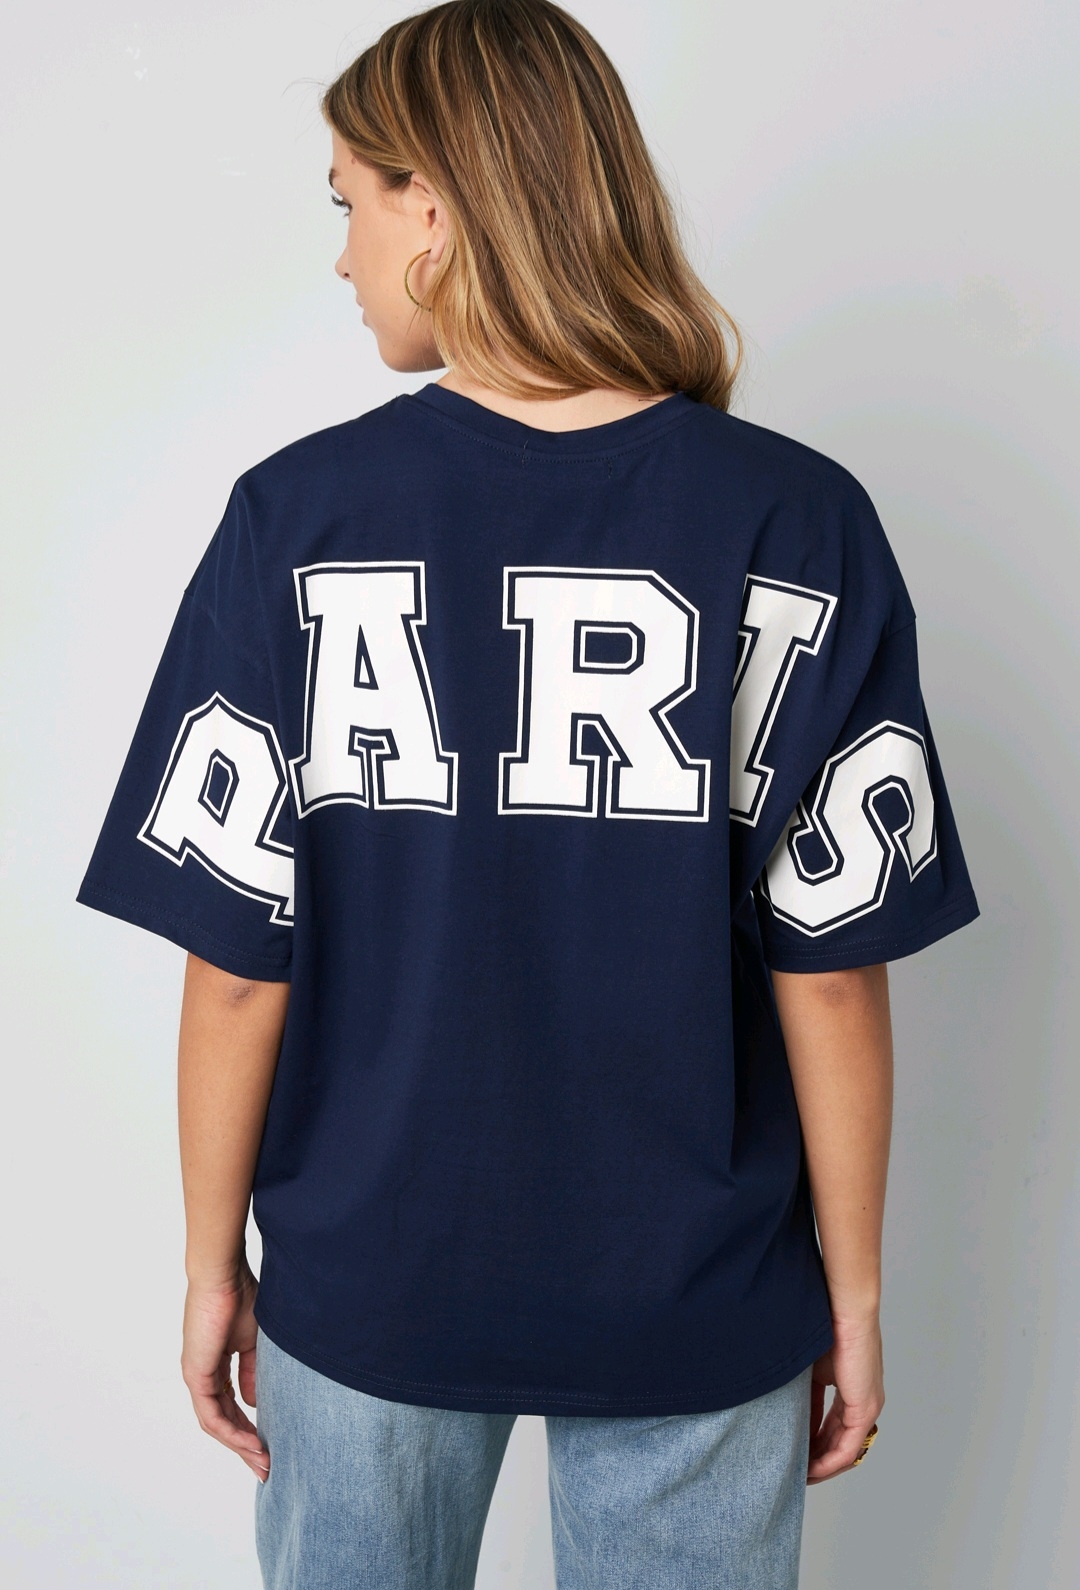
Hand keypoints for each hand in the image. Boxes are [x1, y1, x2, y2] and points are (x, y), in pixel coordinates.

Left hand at [181, 1260, 269, 1480]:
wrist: (223, 1276)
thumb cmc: (240, 1296)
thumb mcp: (254, 1341)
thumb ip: (254, 1372)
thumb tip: (256, 1403)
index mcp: (214, 1366)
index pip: (230, 1406)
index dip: (248, 1427)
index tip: (269, 1444)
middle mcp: (201, 1376)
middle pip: (222, 1422)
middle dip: (245, 1446)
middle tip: (266, 1467)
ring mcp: (196, 1377)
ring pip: (216, 1424)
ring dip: (240, 1445)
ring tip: (262, 1461)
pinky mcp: (196, 1375)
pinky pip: (212, 1416)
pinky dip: (232, 1432)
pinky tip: (251, 1442)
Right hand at [807, 1312, 883, 1483]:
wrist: (843, 1308)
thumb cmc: (825, 1324)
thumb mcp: (809, 1365)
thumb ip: (802, 1387)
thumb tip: (782, 1407)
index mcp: (851, 1388)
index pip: (831, 1424)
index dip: (812, 1441)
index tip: (794, 1453)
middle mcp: (863, 1401)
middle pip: (838, 1441)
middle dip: (816, 1458)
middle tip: (794, 1471)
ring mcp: (866, 1406)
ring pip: (845, 1449)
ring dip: (822, 1465)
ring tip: (800, 1476)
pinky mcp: (864, 1409)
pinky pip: (847, 1447)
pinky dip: (829, 1462)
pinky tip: (812, 1470)